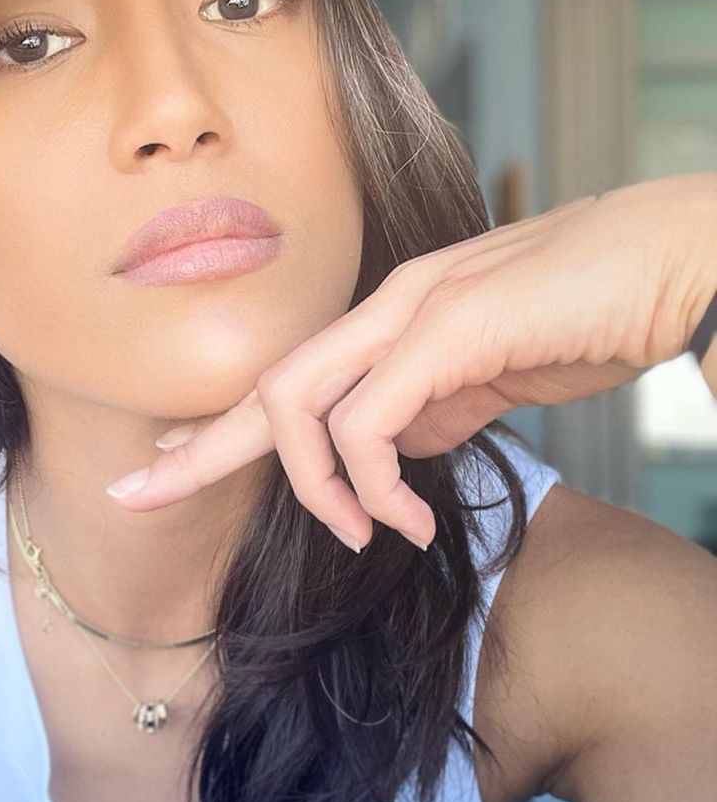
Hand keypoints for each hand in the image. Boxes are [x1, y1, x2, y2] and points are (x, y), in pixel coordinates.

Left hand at [104, 173, 716, 552]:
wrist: (672, 264)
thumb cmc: (592, 316)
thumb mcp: (492, 379)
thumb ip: (432, 406)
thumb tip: (387, 453)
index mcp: (393, 316)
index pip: (290, 375)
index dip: (220, 425)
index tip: (164, 465)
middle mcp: (388, 305)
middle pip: (263, 382)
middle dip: (198, 447)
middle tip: (138, 496)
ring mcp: (414, 310)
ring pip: (298, 400)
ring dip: (320, 488)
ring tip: (367, 537)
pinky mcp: (450, 329)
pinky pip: (370, 420)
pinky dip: (373, 484)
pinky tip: (411, 522)